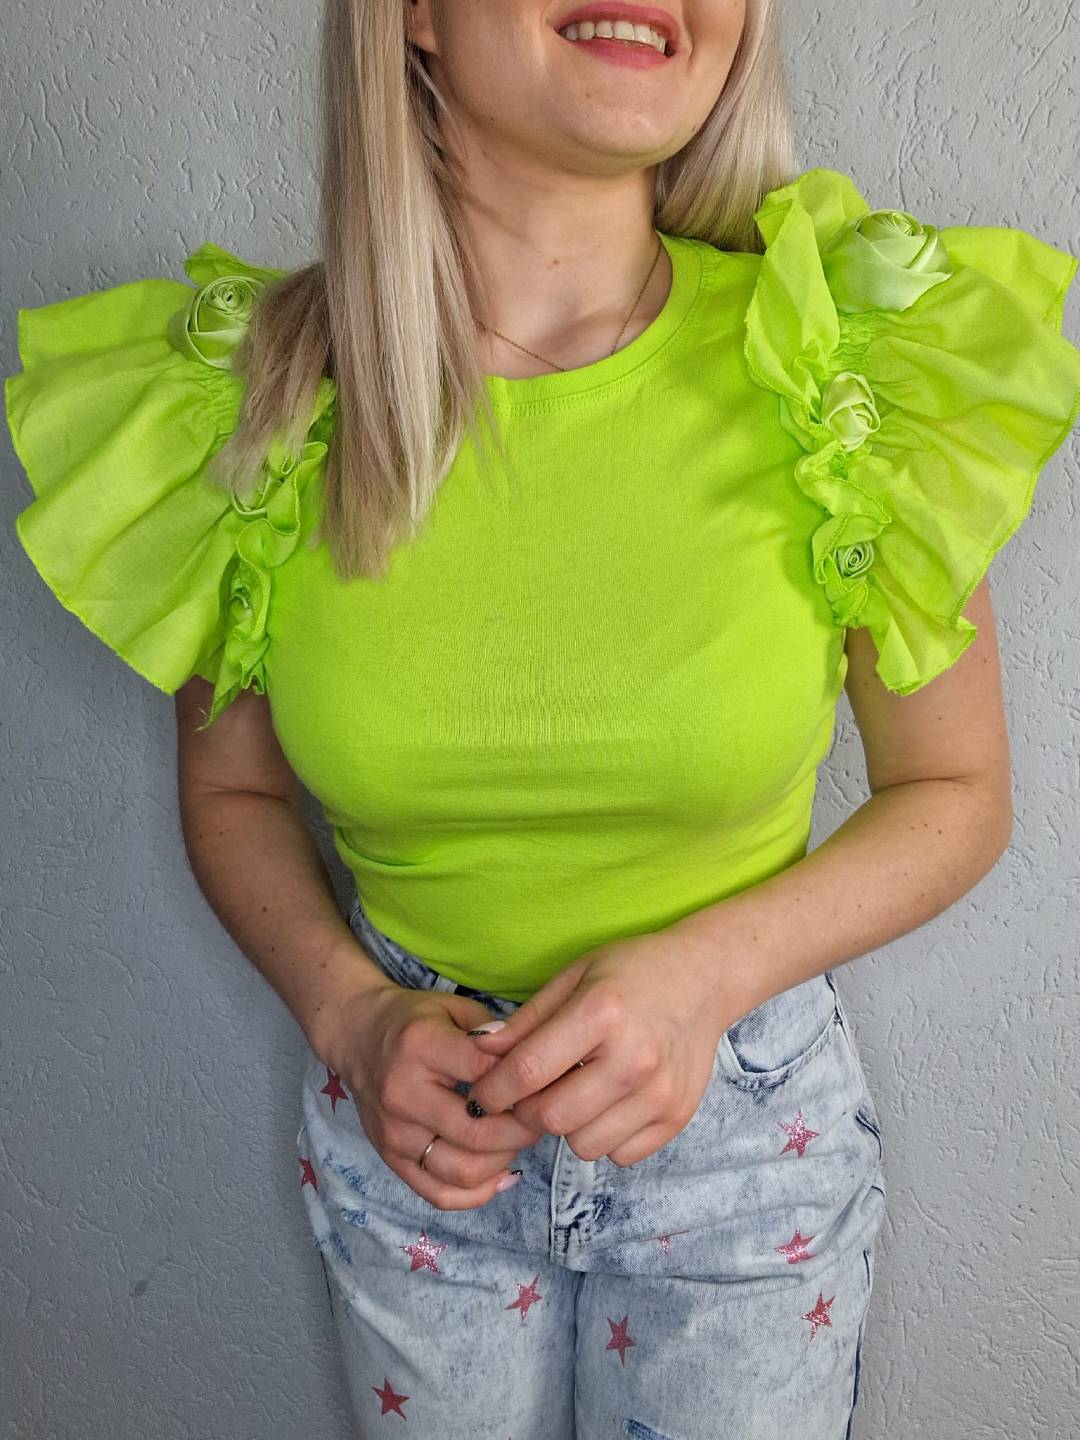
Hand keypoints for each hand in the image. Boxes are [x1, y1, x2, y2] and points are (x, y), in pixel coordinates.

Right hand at [323, 980, 544, 1210]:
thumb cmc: (413, 1020)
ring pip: (463, 1171)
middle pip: (478, 1132)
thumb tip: (534, 1061)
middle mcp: (403, 1095)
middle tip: (540, 1117)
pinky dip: (477, 1192)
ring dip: (503, 1161)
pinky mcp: (390, 1158)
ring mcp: (394, 1133)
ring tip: (517, 1139)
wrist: (356, 1036)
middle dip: (522, 1130)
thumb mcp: (453, 1006)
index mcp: (421, 1047)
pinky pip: (439, 1194)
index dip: (523, 1081)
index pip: (486, 1074)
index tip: (542, 1080)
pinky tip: (501, 1173)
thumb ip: (494, 1032)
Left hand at [465, 930, 748, 1166]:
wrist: (705, 979)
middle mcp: (634, 1057)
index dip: (492, 1090)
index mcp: (601, 1013)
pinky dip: (605, 1137)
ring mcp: (660, 1092)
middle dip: (527, 1112)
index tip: (482, 1094)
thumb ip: (527, 1020)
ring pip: (584, 1145)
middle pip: (552, 1117)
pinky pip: (620, 1155)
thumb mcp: (575, 976)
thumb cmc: (632, 971)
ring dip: (567, 1127)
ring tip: (575, 1093)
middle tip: (529, 1094)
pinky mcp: (677, 1116)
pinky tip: (608, 1102)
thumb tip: (478, 1052)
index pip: (528, 1071)